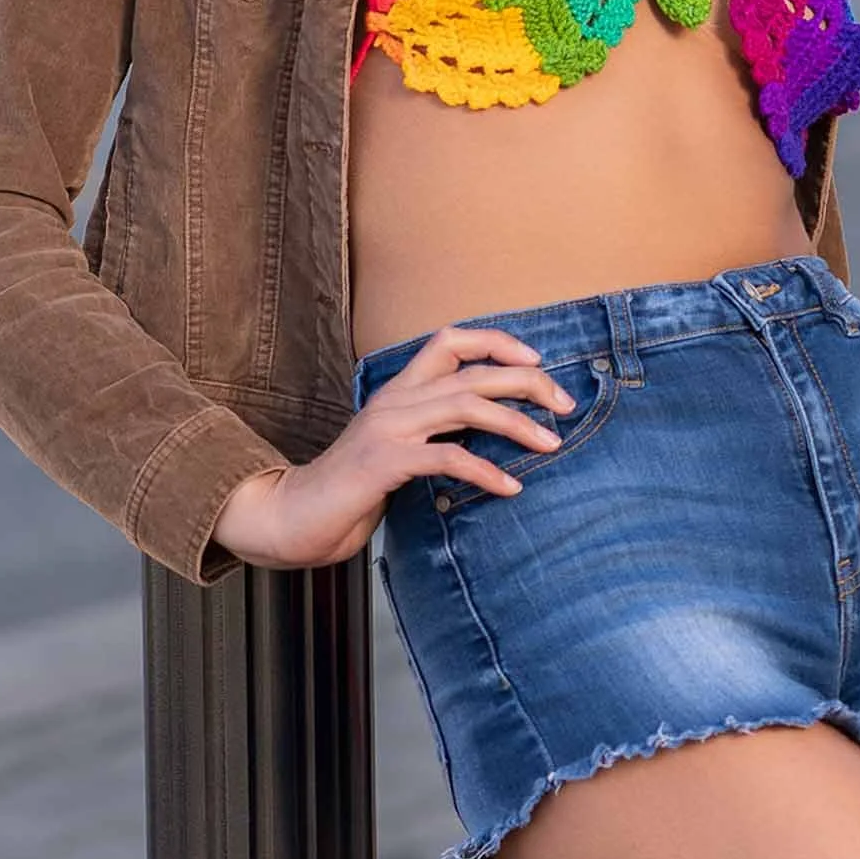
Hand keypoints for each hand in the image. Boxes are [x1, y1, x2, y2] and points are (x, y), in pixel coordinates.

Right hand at [210, 323, 575, 567]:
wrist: (294, 517)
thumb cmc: (350, 491)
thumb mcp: (398, 452)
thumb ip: (432, 436)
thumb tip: (488, 439)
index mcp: (398, 391)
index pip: (450, 341)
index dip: (497, 342)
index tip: (537, 363)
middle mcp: (395, 400)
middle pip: (473, 371)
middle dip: (528, 384)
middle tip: (565, 405)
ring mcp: (388, 428)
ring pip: (466, 405)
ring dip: (517, 423)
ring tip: (552, 444)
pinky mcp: (384, 462)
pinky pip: (447, 457)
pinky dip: (485, 471)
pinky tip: (510, 487)